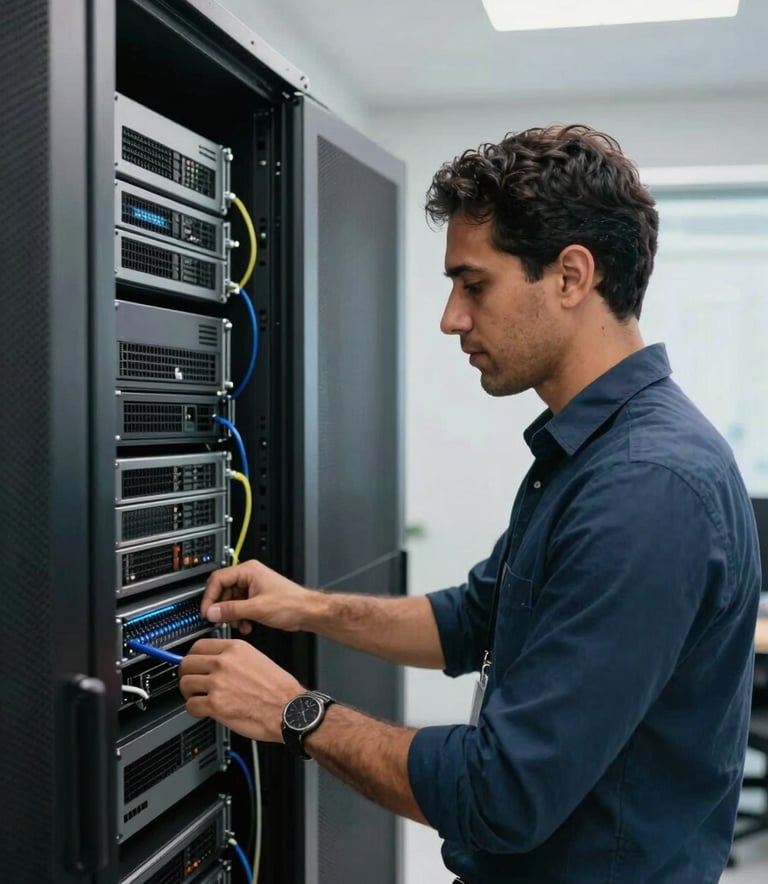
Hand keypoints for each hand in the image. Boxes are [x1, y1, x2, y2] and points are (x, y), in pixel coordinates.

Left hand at [178, 638, 303, 741]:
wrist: (288, 710)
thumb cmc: (279, 689)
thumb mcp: (258, 659)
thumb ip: (235, 658)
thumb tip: (217, 662)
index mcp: (235, 648)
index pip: (199, 645)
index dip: (192, 656)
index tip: (193, 663)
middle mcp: (224, 663)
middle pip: (187, 663)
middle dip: (186, 674)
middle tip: (191, 682)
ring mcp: (218, 683)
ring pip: (185, 684)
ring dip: (189, 693)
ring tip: (197, 697)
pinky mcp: (216, 704)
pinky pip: (191, 706)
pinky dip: (194, 710)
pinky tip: (203, 711)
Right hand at [200, 559, 315, 633]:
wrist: (308, 612)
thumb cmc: (292, 604)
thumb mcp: (256, 608)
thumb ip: (231, 610)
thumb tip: (212, 612)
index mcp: (248, 571)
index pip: (218, 579)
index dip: (210, 596)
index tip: (207, 611)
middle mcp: (249, 576)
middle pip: (223, 590)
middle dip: (222, 607)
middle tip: (220, 620)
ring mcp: (253, 587)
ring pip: (231, 600)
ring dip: (232, 614)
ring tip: (238, 624)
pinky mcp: (257, 597)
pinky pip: (240, 605)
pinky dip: (240, 616)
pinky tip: (246, 626)